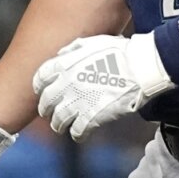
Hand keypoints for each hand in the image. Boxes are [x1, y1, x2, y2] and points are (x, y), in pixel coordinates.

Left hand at [32, 32, 173, 139]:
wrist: (139, 68)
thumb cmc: (119, 52)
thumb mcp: (92, 42)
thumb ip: (73, 49)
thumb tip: (61, 55)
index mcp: (65, 65)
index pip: (41, 78)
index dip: (39, 86)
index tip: (41, 91)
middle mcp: (66, 85)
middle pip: (46, 102)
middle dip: (45, 109)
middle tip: (48, 112)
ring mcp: (78, 103)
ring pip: (58, 120)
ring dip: (57, 124)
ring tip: (60, 127)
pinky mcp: (91, 118)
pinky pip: (77, 132)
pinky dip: (76, 135)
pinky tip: (79, 135)